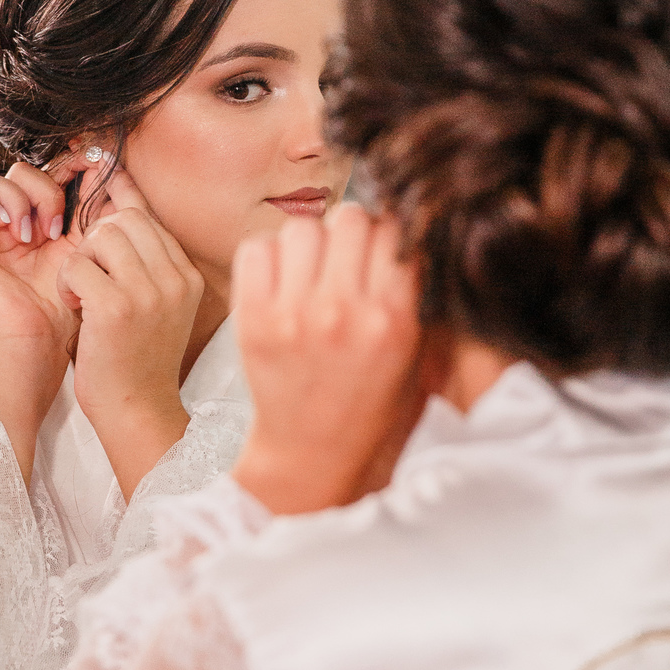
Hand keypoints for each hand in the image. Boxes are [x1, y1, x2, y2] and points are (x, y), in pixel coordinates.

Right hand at [0, 159, 106, 482]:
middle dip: (53, 184)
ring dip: (26, 197)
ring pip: (1, 176)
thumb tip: (111, 162)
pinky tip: (14, 228)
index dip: (73, 164)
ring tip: (38, 234)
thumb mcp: (89, 250)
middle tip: (62, 220)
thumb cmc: (67, 309)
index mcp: (46, 222)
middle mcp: (15, 222)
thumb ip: (97, 210)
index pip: (56, 172)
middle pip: (30, 169)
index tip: (96, 169)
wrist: (37, 346)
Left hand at [57, 168, 206, 500]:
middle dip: (96, 240)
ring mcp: (149, 292)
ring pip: (102, 235)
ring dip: (81, 260)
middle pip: (125, 220)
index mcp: (188, 277)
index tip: (97, 216)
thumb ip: (144, 257)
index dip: (116, 214)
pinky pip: (78, 265)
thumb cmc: (136, 357)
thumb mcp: (155, 304)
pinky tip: (75, 308)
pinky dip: (68, 283)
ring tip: (82, 292)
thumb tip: (121, 192)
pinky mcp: (117, 307)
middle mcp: (175, 279)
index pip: (148, 219)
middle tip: (90, 275)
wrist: (136, 410)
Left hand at [231, 204, 424, 513]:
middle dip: (350, 233)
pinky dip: (268, 258)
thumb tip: (411, 222)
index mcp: (394, 319)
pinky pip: (256, 248)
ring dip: (309, 244)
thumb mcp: (415, 352)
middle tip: (345, 263)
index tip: (380, 254)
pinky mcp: (253, 320)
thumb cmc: (369, 399)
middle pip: (350, 216)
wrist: (312, 452)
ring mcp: (295, 315)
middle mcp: (345, 312)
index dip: (388, 235)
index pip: (396, 230)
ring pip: (303, 227)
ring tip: (311, 275)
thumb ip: (417, 290)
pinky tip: (280, 284)